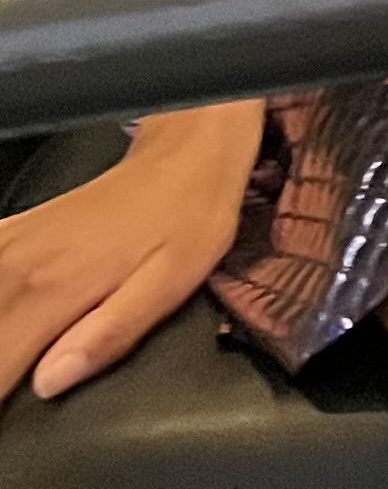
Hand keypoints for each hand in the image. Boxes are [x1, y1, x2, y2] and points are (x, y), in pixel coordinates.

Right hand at [0, 100, 259, 398]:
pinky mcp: (8, 233)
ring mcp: (5, 245)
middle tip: (16, 386)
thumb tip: (49, 383)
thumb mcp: (170, 284)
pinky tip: (8, 317)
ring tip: (13, 355)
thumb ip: (108, 336)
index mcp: (51, 289)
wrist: (187, 151)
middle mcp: (14, 266)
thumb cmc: (188, 219)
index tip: (11, 417)